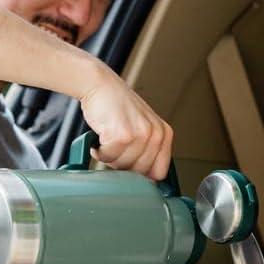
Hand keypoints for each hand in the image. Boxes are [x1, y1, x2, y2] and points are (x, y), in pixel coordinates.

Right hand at [77, 65, 172, 180]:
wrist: (100, 85)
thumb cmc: (117, 105)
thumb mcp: (143, 126)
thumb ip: (148, 149)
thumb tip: (145, 179)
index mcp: (164, 134)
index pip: (159, 172)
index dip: (142, 174)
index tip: (131, 167)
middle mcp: (156, 134)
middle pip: (139, 172)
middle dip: (123, 164)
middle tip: (116, 147)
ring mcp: (140, 135)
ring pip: (122, 166)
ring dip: (110, 157)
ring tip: (109, 139)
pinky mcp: (122, 135)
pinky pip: (108, 157)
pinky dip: (99, 151)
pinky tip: (101, 136)